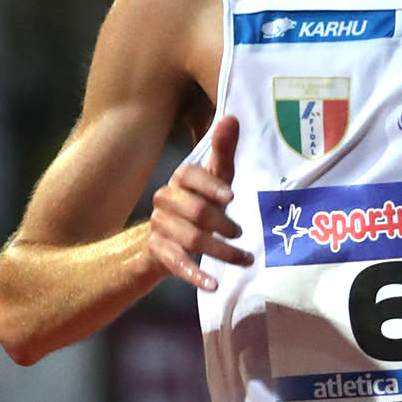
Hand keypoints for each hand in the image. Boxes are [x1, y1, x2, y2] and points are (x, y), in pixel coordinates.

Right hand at [147, 115, 249, 292]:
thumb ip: (224, 151)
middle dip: (222, 224)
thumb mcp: (215, 178)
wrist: (168, 240)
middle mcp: (165, 199)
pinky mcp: (158, 251)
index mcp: (180, 178)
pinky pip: (176, 264)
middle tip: (242, 233)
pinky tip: (213, 284)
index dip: (210, 185)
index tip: (232, 197)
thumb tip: (232, 117)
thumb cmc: (200, 203)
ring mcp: (159, 226)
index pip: (190, 175)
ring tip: (244, 259)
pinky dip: (195, 275)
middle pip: (195, 212)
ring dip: (220, 251)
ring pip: (191, 239)